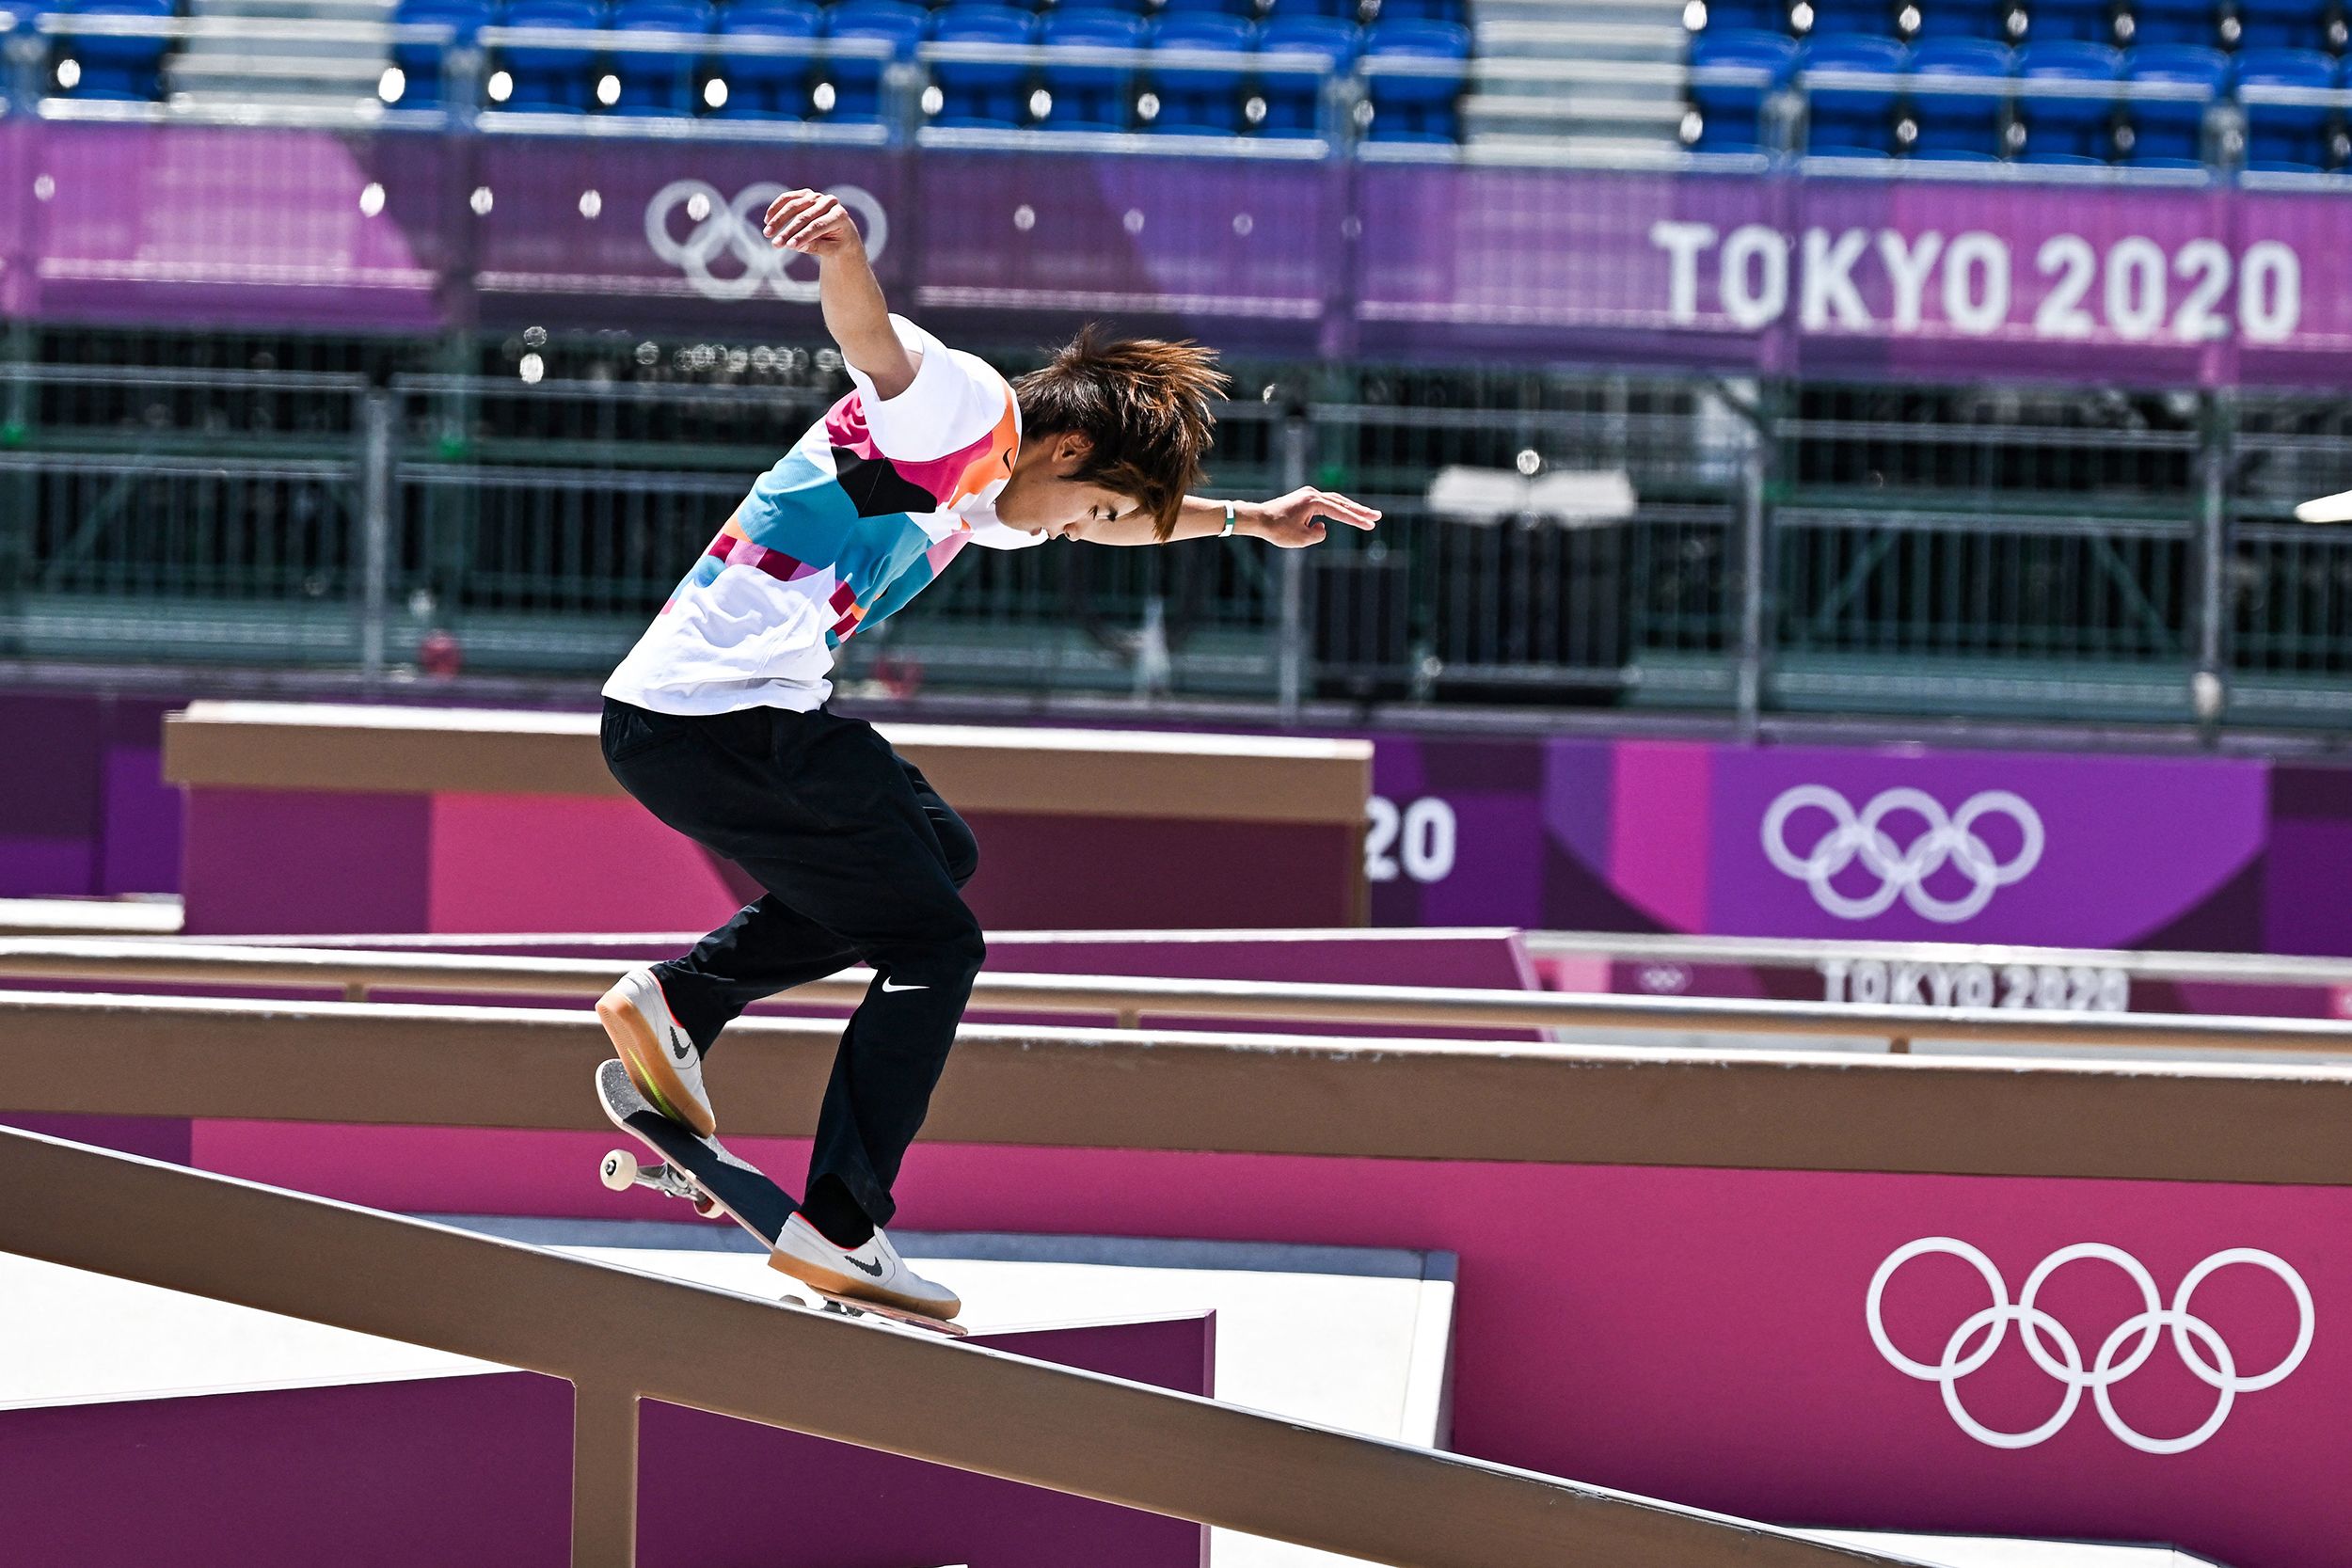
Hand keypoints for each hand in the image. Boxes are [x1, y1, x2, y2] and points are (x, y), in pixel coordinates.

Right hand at [763, 189, 860, 258]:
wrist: (842, 232)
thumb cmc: (836, 244)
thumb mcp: (831, 250)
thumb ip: (815, 247)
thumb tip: (795, 246)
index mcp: (839, 216)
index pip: (817, 226)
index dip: (802, 236)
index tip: (788, 246)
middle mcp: (829, 202)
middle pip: (803, 216)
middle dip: (787, 231)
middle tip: (775, 244)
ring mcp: (817, 196)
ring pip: (793, 205)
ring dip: (778, 220)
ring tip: (767, 234)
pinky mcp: (806, 194)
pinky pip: (788, 198)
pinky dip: (776, 208)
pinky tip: (767, 220)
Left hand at [1247, 487, 1380, 548]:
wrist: (1257, 519)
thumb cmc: (1277, 530)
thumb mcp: (1301, 539)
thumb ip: (1318, 534)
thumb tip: (1322, 527)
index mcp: (1314, 501)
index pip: (1341, 512)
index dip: (1357, 520)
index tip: (1371, 525)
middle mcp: (1312, 494)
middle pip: (1342, 502)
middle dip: (1360, 511)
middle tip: (1377, 516)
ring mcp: (1308, 494)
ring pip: (1335, 501)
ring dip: (1350, 508)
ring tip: (1366, 515)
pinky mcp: (1303, 498)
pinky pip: (1325, 504)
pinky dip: (1336, 509)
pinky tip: (1344, 515)